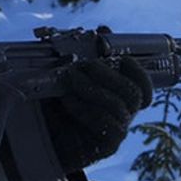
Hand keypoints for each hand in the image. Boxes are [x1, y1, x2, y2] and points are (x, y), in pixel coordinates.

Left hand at [40, 57, 153, 171]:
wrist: (38, 137)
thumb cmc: (54, 105)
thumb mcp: (67, 76)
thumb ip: (86, 55)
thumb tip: (104, 33)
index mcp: (120, 97)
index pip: (143, 87)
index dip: (138, 72)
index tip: (122, 59)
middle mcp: (123, 114)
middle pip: (134, 93)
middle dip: (109, 75)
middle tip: (85, 65)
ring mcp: (117, 132)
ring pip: (119, 106)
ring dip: (92, 88)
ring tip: (70, 78)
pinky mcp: (107, 146)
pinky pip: (106, 124)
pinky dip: (85, 108)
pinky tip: (68, 100)